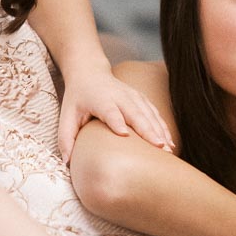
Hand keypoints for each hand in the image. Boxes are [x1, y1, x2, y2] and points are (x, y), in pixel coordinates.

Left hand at [58, 67, 173, 162]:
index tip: (124, 134)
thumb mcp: (66, 116)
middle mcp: (119, 96)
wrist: (90, 73)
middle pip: (136, 113)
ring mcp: (133, 96)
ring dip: (160, 130)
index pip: (109, 111)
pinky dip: (163, 127)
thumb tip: (66, 163)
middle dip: (148, 130)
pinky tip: (169, 141)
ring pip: (149, 113)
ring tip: (168, 148)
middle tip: (159, 147)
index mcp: (100, 99)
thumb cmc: (77, 98)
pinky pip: (155, 113)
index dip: (117, 121)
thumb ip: (65, 138)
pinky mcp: (141, 98)